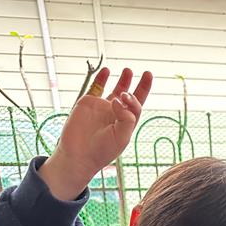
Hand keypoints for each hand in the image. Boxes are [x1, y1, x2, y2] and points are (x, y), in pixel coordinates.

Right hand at [39, 67, 152, 200]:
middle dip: (140, 86)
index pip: (137, 107)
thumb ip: (126, 118)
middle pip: (131, 97)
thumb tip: (120, 98)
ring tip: (128, 70)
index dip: (135, 99)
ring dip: (123, 81)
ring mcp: (102, 108)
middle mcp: (116, 115)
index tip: (126, 96)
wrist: (78, 154)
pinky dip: (101, 78)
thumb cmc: (102, 150)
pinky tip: (106, 70)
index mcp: (126, 124)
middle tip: (148, 73)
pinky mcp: (87, 103)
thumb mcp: (121, 137)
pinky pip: (96, 87)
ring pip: (116, 90)